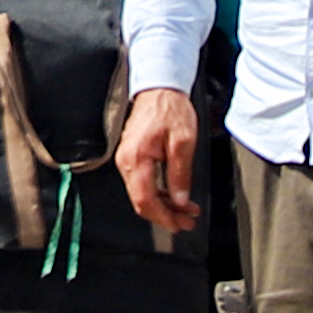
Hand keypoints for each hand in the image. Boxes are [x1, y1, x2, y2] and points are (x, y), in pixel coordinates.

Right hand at [113, 87, 199, 240]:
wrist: (159, 88)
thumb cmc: (171, 110)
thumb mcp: (184, 143)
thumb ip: (180, 174)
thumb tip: (179, 200)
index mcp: (137, 158)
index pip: (145, 199)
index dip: (163, 217)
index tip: (180, 224)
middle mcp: (126, 161)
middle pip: (141, 200)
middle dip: (165, 215)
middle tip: (187, 222)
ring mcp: (126, 159)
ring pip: (141, 194)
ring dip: (163, 206)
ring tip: (186, 211)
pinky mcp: (131, 156)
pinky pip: (141, 183)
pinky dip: (158, 194)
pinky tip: (174, 196)